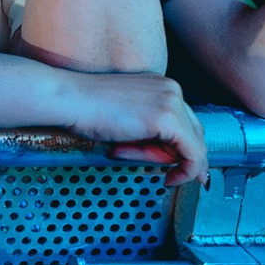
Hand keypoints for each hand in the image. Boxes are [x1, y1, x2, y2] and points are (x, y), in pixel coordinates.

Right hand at [48, 70, 207, 185]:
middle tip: (170, 175)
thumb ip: (150, 136)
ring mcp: (172, 103)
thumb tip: (168, 158)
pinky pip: (192, 154)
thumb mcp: (127, 122)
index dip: (180, 147)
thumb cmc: (86, 110)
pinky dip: (187, 171)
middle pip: (194, 132)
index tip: (176, 167)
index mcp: (161, 85)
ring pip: (194, 145)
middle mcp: (172, 89)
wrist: (70, 100)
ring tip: (153, 169)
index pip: (184, 121)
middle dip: (182, 157)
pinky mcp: (168, 120)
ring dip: (176, 163)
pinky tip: (171, 179)